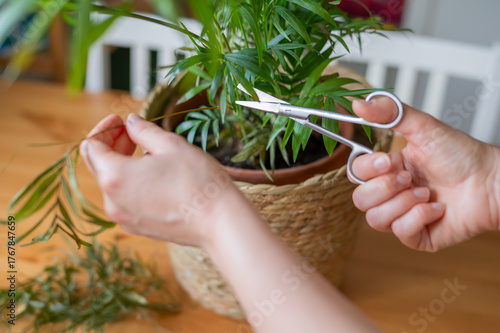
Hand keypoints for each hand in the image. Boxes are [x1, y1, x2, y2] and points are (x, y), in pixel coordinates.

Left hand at [80, 113, 241, 247]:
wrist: (219, 222)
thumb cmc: (197, 180)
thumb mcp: (171, 145)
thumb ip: (143, 131)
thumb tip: (131, 122)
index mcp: (114, 176)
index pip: (91, 147)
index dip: (104, 129)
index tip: (120, 121)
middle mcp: (112, 201)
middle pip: (99, 166)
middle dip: (113, 145)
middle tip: (134, 132)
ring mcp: (124, 218)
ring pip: (113, 184)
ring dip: (124, 164)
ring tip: (151, 154)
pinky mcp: (138, 228)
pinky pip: (126, 200)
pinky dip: (133, 184)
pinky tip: (156, 176)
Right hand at [350, 98, 499, 251]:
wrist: (492, 180)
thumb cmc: (463, 154)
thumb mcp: (423, 127)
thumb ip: (389, 113)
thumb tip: (358, 103)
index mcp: (388, 169)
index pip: (356, 173)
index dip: (368, 169)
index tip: (388, 160)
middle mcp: (392, 194)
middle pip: (360, 200)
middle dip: (386, 188)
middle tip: (410, 178)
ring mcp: (403, 216)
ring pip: (375, 220)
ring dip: (402, 203)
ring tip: (426, 194)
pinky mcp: (418, 236)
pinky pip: (400, 232)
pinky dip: (418, 218)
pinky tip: (436, 208)